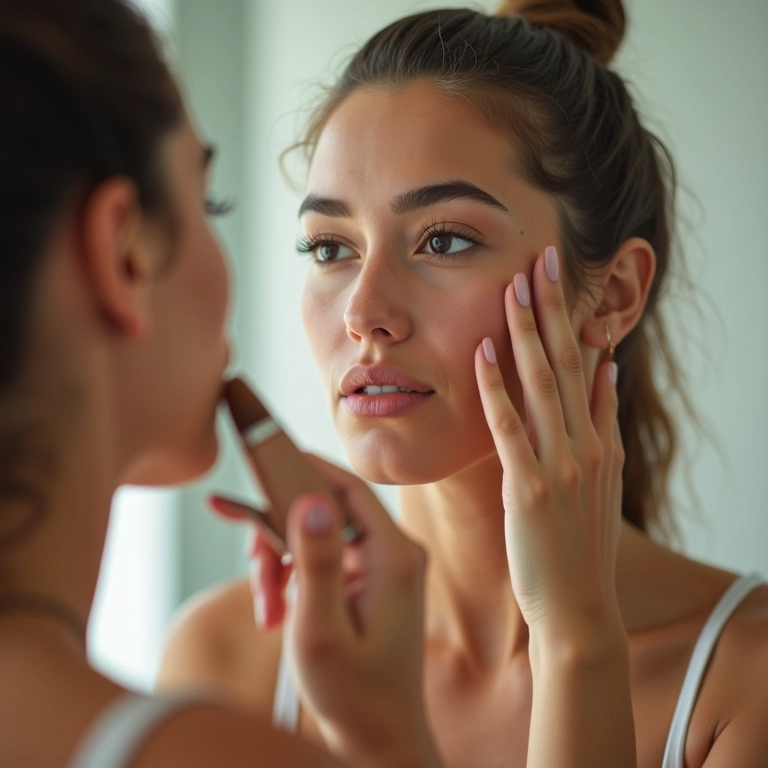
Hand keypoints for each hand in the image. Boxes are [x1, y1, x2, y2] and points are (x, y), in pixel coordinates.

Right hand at [210, 457, 439, 767]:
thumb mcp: (321, 630)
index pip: (347, 487)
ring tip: (264, 609)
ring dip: (281, 562)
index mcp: (394, 555)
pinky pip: (322, 556)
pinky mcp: (368, 579)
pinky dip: (293, 576)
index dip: (303, 467)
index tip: (261, 460)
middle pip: (325, 509)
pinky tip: (274, 608)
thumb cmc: (352, 693)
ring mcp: (382, 565)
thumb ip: (316, 563)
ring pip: (316, 533)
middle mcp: (394, 551)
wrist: (376, 736)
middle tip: (251, 563)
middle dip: (280, 533)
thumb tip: (310, 500)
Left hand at [475, 245, 624, 649]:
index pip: (584, 365)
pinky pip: (510, 427)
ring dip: (528, 332)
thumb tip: (605, 369)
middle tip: (542, 258)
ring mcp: (559, 465)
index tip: (559, 276)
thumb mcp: (603, 477)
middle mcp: (585, 444)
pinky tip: (484, 350)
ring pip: (542, 384)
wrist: (577, 606)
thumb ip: (602, 422)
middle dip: (553, 308)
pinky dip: (498, 387)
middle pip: (567, 362)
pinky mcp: (528, 489)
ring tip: (517, 286)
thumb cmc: (578, 543)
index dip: (571, 317)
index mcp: (600, 439)